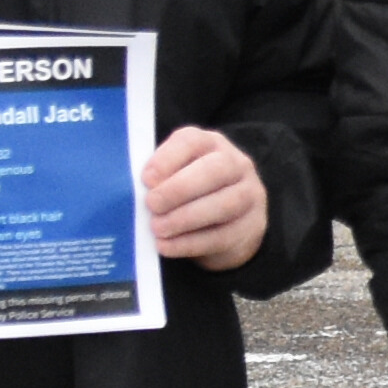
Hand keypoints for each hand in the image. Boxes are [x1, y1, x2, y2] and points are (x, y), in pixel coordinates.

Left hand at [144, 122, 272, 269]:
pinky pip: (222, 235)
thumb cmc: (191, 194)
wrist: (230, 223)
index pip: (192, 141)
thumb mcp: (175, 176)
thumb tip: (136, 192)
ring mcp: (249, 194)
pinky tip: (167, 246)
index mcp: (210, 143)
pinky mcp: (252, 225)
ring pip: (223, 204)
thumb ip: (159, 178)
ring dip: (185, 218)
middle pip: (213, 171)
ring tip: (158, 229)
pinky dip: (190, 243)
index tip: (147, 179)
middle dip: (179, 189)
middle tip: (152, 205)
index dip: (168, 158)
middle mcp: (235, 163)